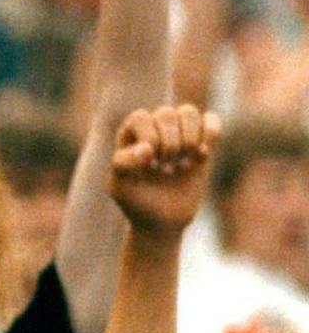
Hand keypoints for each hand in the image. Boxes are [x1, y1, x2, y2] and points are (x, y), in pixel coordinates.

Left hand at [109, 104, 219, 236]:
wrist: (162, 220)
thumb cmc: (136, 201)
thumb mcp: (121, 186)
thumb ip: (124, 164)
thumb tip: (146, 148)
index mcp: (130, 133)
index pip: (141, 117)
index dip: (150, 138)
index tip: (150, 164)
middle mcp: (154, 127)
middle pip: (167, 113)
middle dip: (170, 143)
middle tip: (166, 167)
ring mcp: (179, 133)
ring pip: (189, 112)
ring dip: (190, 139)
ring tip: (184, 162)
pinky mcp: (202, 143)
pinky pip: (211, 120)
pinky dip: (211, 133)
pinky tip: (202, 154)